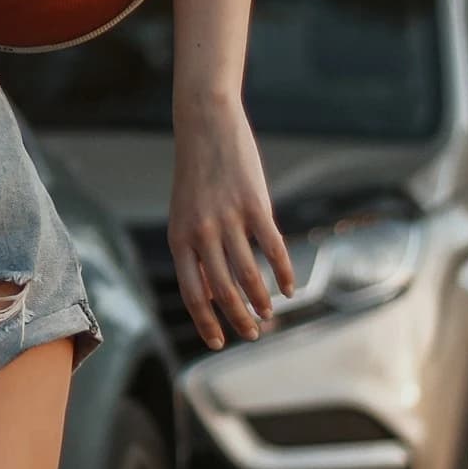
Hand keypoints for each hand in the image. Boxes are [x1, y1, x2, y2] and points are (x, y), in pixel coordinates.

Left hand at [170, 97, 295, 348]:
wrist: (204, 126)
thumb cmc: (195, 177)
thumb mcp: (183, 216)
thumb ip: (195, 253)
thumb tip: (210, 294)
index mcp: (178, 239)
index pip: (192, 294)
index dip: (206, 323)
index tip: (219, 342)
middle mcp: (201, 232)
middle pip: (222, 290)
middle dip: (239, 319)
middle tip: (253, 333)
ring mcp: (228, 218)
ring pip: (248, 274)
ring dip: (261, 300)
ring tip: (269, 314)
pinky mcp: (254, 204)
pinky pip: (272, 248)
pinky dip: (283, 272)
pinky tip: (289, 287)